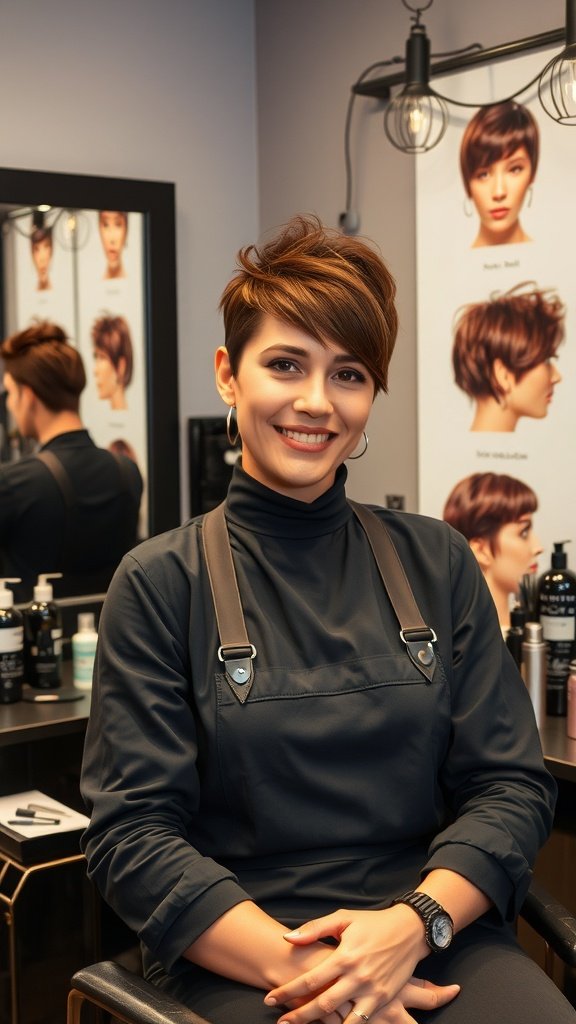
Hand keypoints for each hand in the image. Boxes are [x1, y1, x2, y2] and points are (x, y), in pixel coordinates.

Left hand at [263, 907, 455, 1023]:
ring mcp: (372, 992)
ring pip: (343, 1021)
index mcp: (344, 957)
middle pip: (322, 1005)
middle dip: (298, 1016)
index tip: (270, 999)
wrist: (410, 931)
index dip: (288, 991)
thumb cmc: (372, 924)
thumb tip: (288, 939)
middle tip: (281, 1022)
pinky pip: (362, 1021)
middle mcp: (357, 977)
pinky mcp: (384, 1000)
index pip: (310, 980)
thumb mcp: (343, 919)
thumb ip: (315, 929)